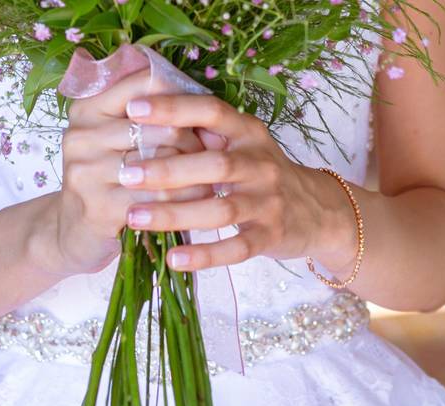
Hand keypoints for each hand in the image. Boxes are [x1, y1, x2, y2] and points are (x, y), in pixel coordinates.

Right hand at [51, 70, 210, 274]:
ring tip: (212, 178)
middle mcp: (82, 134)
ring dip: (195, 173)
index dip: (181, 98)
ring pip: (162, 162)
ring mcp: (87, 171)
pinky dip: (185, 200)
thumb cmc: (106, 181)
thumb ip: (148, 118)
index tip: (201, 118)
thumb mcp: (115, 141)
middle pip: (159, 124)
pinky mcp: (99, 206)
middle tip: (215, 155)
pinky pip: (158, 198)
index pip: (146, 82)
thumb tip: (206, 106)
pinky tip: (199, 203)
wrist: (71, 233)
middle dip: (193, 140)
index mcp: (87, 107)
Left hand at [117, 94, 357, 272]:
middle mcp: (261, 164)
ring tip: (134, 217)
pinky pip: (235, 248)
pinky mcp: (271, 236)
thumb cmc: (263, 175)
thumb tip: (148, 118)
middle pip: (214, 164)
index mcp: (249, 133)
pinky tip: (173, 258)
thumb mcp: (242, 145)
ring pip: (220, 209)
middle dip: (168, 169)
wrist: (319, 211)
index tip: (132, 108)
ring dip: (176, 214)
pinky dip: (204, 255)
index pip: (211, 111)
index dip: (174, 108)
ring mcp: (268, 202)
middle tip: (125, 174)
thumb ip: (204, 134)